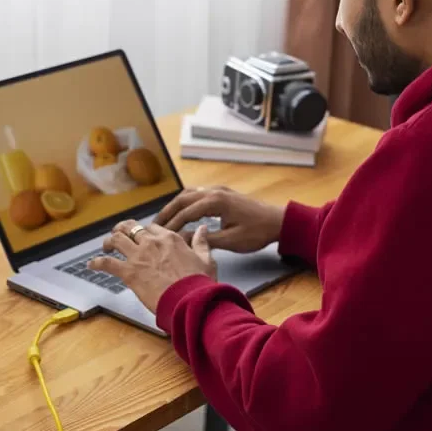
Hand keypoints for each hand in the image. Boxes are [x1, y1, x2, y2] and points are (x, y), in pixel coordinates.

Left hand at [88, 220, 216, 313]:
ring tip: (105, 246)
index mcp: (169, 238)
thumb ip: (201, 242)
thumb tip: (202, 229)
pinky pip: (107, 263)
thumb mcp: (206, 259)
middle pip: (131, 228)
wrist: (190, 300)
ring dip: (109, 242)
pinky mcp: (129, 272)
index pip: (152, 227)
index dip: (145, 231)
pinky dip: (97, 263)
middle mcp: (151, 242)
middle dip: (123, 230)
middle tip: (118, 235)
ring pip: (117, 240)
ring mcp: (138, 256)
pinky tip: (92, 265)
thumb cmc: (199, 282)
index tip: (143, 237)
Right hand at [154, 186, 284, 253]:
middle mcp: (214, 192)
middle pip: (182, 199)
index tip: (159, 236)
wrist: (278, 221)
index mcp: (215, 202)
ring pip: (189, 194)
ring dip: (175, 206)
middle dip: (167, 212)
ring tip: (164, 220)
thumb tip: (182, 240)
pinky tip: (181, 212)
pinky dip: (185, 203)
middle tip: (153, 226)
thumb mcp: (230, 241)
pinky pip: (197, 194)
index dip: (171, 225)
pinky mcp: (222, 193)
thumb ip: (204, 240)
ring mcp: (218, 190)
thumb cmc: (256, 233)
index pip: (185, 213)